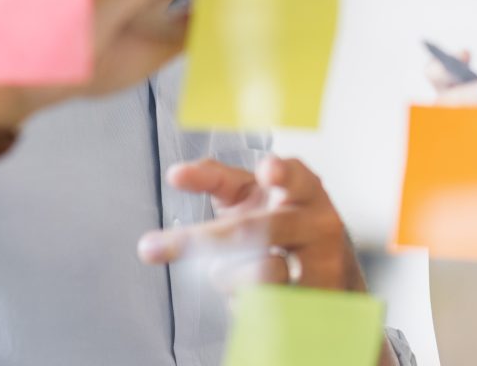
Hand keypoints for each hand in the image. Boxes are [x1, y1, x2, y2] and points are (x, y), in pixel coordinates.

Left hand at [135, 155, 365, 291]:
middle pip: (254, 231)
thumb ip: (219, 179)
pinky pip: (260, 306)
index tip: (267, 169)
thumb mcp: (254, 196)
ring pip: (255, 274)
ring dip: (229, 277)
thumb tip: (179, 174)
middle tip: (149, 248)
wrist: (326, 270)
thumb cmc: (281, 222)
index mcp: (305, 190)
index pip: (294, 176)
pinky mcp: (314, 301)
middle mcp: (318, 224)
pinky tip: (252, 296)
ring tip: (238, 273)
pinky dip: (243, 302)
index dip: (281, 173)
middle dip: (199, 240)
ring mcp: (322, 265)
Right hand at [428, 56, 476, 272]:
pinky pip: (419, 168)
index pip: (468, 89)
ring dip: (440, 114)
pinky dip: (420, 152)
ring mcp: (452, 170)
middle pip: (444, 105)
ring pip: (429, 132)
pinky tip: (434, 143)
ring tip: (461, 109)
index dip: (458, 68)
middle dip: (458, 90)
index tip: (464, 55)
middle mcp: (470, 145)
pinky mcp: (439, 198)